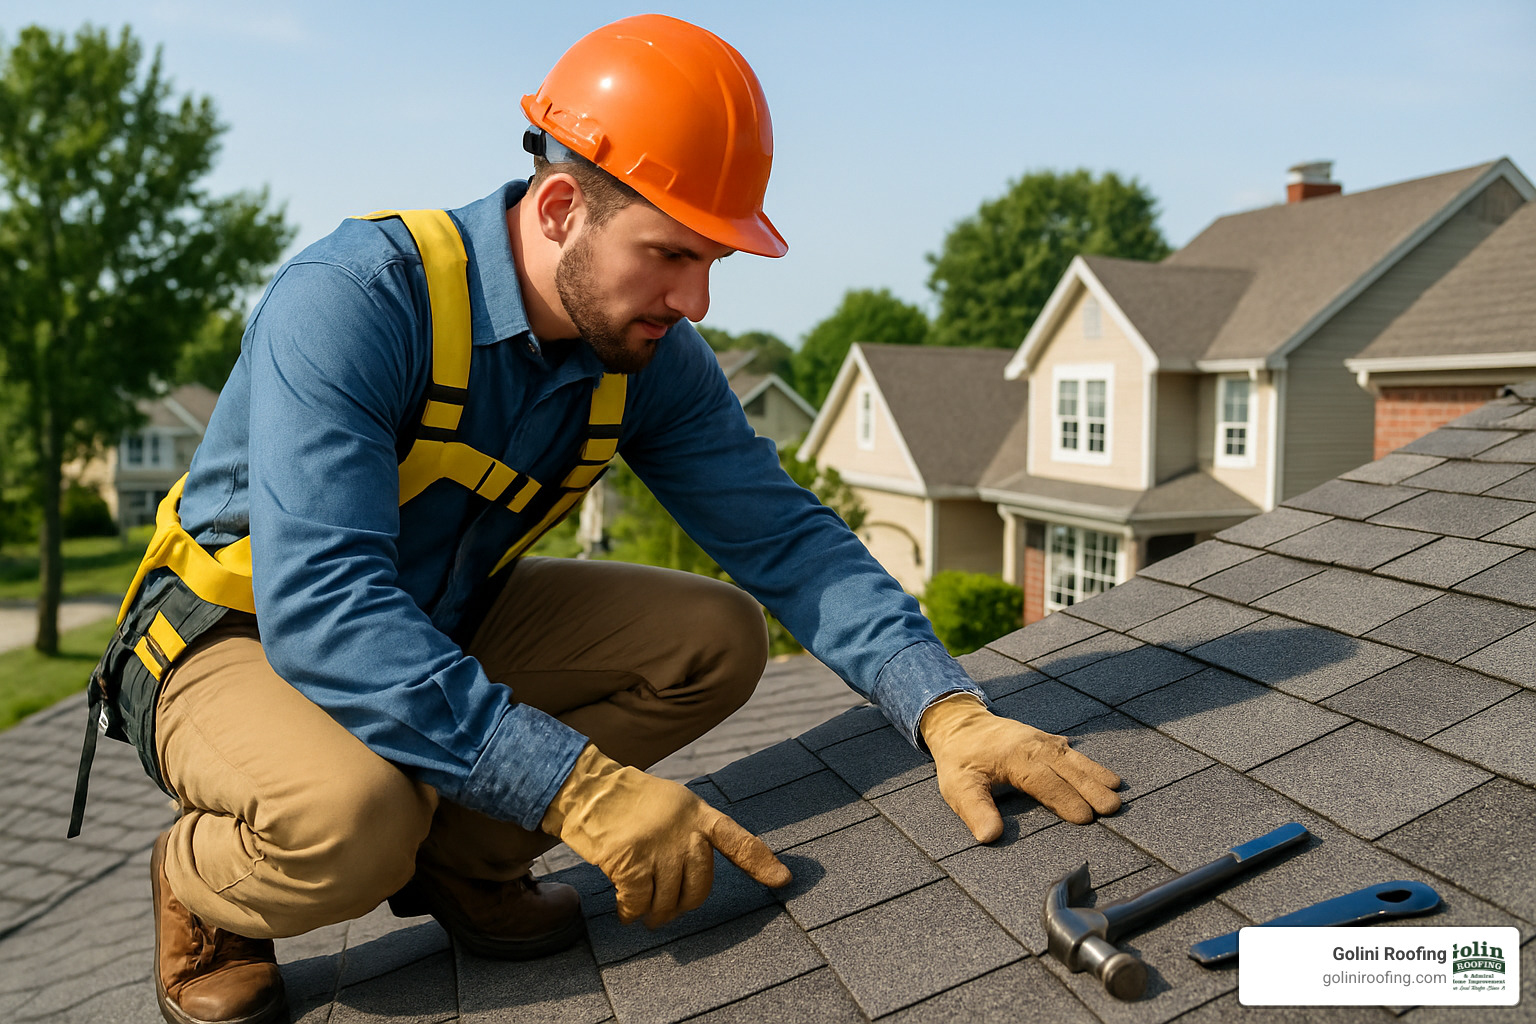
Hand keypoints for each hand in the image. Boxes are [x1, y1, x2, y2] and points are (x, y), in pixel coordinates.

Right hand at [541, 745, 790, 927]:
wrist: (583, 787)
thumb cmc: (624, 799)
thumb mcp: (669, 802)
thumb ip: (688, 829)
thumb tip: (698, 871)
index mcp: (696, 811)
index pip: (737, 839)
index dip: (761, 862)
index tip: (783, 880)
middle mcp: (682, 828)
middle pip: (699, 885)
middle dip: (683, 906)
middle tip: (667, 913)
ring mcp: (656, 844)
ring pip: (668, 898)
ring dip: (655, 913)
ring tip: (643, 914)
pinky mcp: (629, 859)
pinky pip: (638, 901)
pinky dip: (631, 912)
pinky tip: (625, 911)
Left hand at [921, 693, 1120, 839]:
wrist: (960, 723)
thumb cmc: (960, 758)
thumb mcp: (958, 786)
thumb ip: (975, 810)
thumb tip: (990, 836)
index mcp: (1014, 757)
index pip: (1044, 781)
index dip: (1065, 799)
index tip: (1085, 818)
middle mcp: (1033, 745)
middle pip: (1067, 768)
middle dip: (1091, 787)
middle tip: (1113, 808)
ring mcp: (1042, 740)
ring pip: (1074, 759)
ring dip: (1096, 774)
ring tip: (1116, 791)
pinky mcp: (1046, 740)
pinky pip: (1071, 752)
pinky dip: (1089, 764)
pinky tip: (1105, 776)